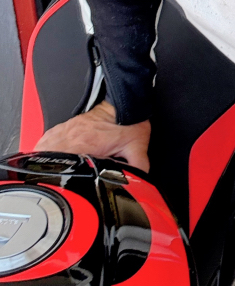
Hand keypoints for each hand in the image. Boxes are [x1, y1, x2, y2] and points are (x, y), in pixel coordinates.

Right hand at [33, 101, 150, 172]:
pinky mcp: (67, 125)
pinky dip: (44, 147)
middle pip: (49, 155)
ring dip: (44, 158)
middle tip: (53, 179)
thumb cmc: (129, 121)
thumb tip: (140, 183)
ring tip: (49, 170)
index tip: (59, 182)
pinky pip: (48, 137)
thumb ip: (138, 167)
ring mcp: (68, 129)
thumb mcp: (137, 147)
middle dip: (49, 169)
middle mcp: (73, 135)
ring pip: (45, 146)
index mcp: (87, 143)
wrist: (125, 102)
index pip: (63, 162)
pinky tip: (46, 155)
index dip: (59, 175)